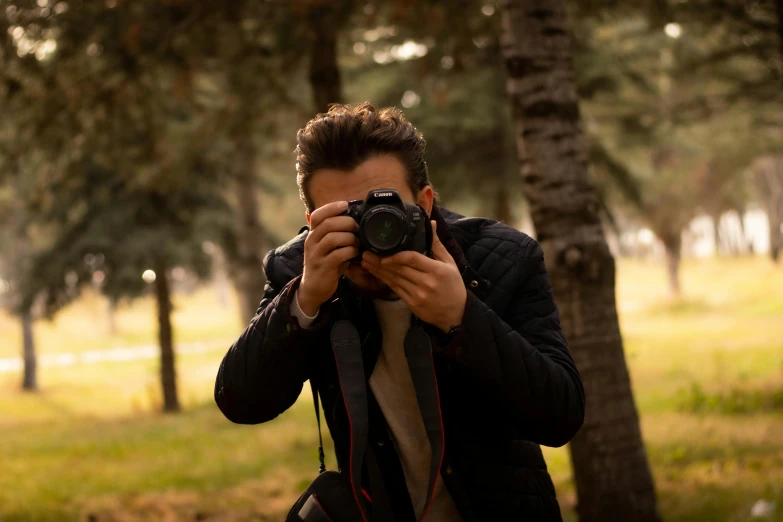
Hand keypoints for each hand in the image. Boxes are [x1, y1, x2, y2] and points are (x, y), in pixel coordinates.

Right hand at [299, 201, 359, 315]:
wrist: (313, 288)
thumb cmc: (325, 264)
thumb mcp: (327, 247)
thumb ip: (336, 234)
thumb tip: (356, 220)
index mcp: (313, 234)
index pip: (317, 215)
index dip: (331, 207)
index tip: (346, 205)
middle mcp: (311, 242)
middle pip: (328, 224)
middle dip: (347, 223)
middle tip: (358, 228)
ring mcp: (316, 255)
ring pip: (333, 238)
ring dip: (350, 238)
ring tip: (357, 242)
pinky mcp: (323, 267)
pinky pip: (338, 254)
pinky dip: (350, 251)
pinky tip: (355, 253)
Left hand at [361, 220, 466, 332]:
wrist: (455, 313)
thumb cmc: (453, 286)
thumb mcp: (449, 263)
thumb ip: (437, 244)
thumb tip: (430, 223)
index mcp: (436, 270)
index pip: (413, 259)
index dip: (396, 256)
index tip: (383, 252)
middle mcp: (426, 282)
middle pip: (400, 269)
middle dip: (380, 261)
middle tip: (366, 252)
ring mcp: (417, 294)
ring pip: (394, 279)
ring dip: (378, 270)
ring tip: (366, 261)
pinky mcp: (412, 303)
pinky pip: (395, 289)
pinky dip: (384, 280)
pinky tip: (376, 273)